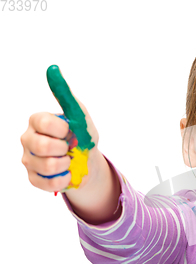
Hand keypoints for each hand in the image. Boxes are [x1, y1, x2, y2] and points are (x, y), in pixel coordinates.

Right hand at [21, 65, 98, 192]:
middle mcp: (28, 139)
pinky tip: (67, 173)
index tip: (70, 131)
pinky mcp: (34, 178)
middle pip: (39, 145)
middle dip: (63, 148)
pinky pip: (47, 183)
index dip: (60, 129)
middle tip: (70, 147)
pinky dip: (63, 180)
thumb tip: (53, 69)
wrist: (88, 162)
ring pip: (46, 166)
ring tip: (69, 161)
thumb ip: (66, 96)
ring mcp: (29, 159)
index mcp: (37, 121)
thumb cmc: (81, 135)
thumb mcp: (79, 115)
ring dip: (66, 164)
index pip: (41, 121)